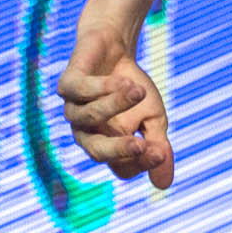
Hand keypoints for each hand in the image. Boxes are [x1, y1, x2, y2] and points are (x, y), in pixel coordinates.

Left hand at [58, 27, 177, 187]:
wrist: (115, 47)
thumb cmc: (132, 89)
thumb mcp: (153, 117)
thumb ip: (158, 146)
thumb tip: (164, 185)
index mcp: (108, 146)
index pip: (122, 167)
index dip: (140, 163)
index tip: (161, 151)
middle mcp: (86, 133)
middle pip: (97, 151)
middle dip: (119, 149)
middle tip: (142, 146)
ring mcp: (74, 109)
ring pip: (89, 116)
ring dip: (116, 105)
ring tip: (140, 91)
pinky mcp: (67, 84)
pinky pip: (80, 90)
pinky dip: (103, 87)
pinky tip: (123, 81)